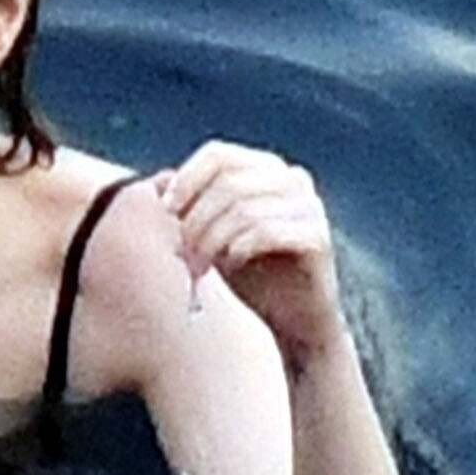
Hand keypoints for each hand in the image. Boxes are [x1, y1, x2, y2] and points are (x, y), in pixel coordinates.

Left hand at [156, 141, 351, 367]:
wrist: (294, 320)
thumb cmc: (251, 273)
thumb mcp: (215, 234)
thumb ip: (195, 206)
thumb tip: (157, 183)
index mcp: (267, 169)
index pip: (218, 155)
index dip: (186, 179)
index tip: (165, 211)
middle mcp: (293, 179)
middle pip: (227, 182)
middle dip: (196, 220)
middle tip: (183, 253)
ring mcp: (309, 205)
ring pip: (243, 208)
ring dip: (212, 240)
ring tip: (200, 266)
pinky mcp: (317, 236)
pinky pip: (265, 231)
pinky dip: (238, 248)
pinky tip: (232, 263)